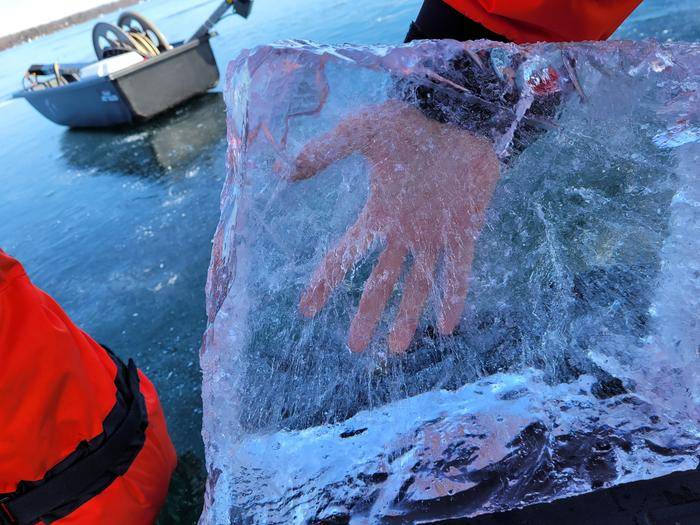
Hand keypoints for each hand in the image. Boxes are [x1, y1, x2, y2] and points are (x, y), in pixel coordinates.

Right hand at [291, 101, 499, 353]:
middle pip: (381, 281)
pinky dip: (454, 297)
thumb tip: (283, 171)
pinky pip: (459, 271)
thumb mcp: (361, 133)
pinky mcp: (465, 231)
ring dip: (409, 316)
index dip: (325, 283)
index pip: (345, 256)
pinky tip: (448, 326)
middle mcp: (405, 232)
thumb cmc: (410, 121)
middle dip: (368, 314)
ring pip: (419, 284)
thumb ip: (325, 152)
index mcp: (379, 214)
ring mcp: (435, 234)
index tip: (307, 310)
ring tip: (399, 348)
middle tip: (356, 347)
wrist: (460, 113)